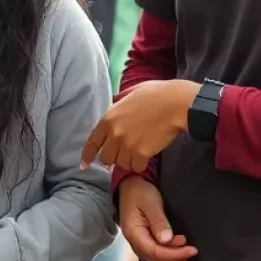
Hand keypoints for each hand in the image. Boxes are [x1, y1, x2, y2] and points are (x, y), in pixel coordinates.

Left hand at [81, 79, 199, 171]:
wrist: (176, 104)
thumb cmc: (157, 94)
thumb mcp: (131, 93)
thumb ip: (119, 102)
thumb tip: (115, 104)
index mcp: (109, 118)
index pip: (92, 142)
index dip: (87, 155)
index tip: (84, 165)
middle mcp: (115, 133)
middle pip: (106, 157)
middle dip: (114, 157)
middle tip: (125, 153)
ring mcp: (127, 144)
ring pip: (121, 164)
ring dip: (129, 161)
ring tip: (139, 152)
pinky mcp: (142, 153)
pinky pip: (136, 167)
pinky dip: (140, 165)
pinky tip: (146, 157)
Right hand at [118, 176, 196, 260]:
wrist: (130, 184)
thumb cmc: (140, 191)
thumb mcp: (151, 203)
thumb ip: (158, 222)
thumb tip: (166, 239)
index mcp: (133, 232)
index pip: (154, 251)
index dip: (173, 253)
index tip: (191, 250)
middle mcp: (133, 239)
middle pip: (153, 257)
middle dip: (174, 257)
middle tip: (191, 251)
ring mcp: (136, 239)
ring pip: (153, 256)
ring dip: (170, 257)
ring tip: (186, 250)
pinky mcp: (141, 237)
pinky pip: (153, 251)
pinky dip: (166, 253)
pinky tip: (176, 249)